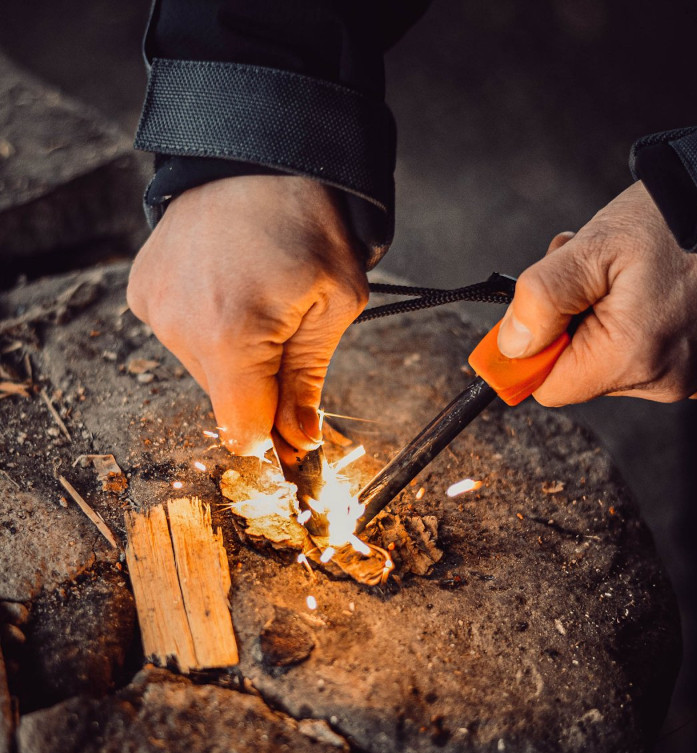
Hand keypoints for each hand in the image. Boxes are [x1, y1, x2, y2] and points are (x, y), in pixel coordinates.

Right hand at [127, 175, 367, 456]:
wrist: (256, 151)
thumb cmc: (306, 219)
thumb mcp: (335, 303)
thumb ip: (309, 381)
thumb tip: (299, 439)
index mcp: (231, 337)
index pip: (241, 431)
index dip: (273, 433)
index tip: (293, 420)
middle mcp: (179, 328)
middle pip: (225, 400)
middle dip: (260, 383)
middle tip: (287, 329)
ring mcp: (154, 307)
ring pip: (204, 369)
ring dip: (236, 353)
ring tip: (257, 296)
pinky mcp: (142, 289)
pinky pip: (182, 336)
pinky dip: (208, 326)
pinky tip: (229, 287)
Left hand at [497, 181, 696, 403]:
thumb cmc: (673, 220)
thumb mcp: (590, 249)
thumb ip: (541, 301)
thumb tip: (511, 347)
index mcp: (633, 358)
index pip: (550, 388)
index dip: (533, 350)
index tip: (537, 313)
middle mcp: (664, 380)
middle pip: (579, 374)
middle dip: (569, 326)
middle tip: (585, 276)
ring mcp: (689, 376)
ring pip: (609, 365)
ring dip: (598, 322)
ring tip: (619, 277)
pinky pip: (644, 358)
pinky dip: (631, 328)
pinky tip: (643, 290)